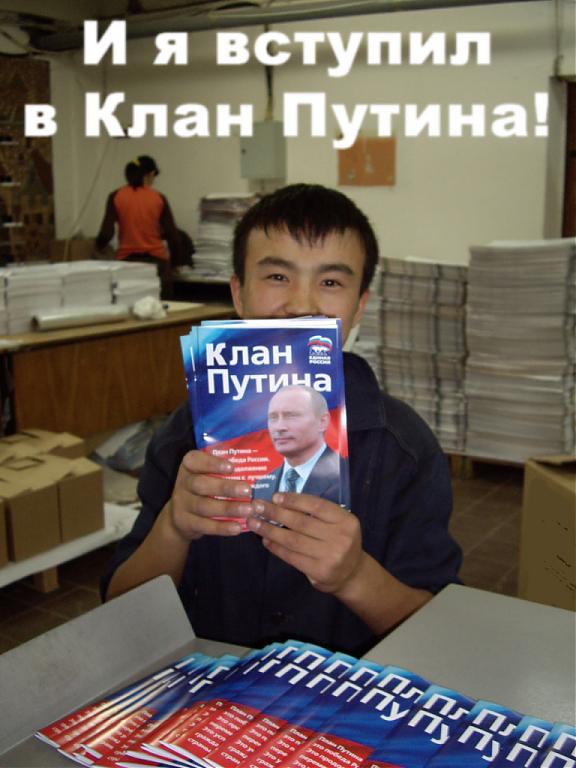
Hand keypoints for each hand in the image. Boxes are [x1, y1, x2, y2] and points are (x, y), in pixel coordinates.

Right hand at [168, 450, 253, 540]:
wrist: (179, 515)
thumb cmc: (202, 487)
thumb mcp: (206, 474)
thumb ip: (224, 468)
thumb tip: (254, 463)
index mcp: (189, 466)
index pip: (195, 460)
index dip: (212, 463)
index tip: (232, 467)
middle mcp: (183, 483)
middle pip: (200, 484)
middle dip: (225, 488)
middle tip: (247, 490)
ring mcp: (182, 504)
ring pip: (204, 506)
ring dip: (228, 508)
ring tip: (248, 510)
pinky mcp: (185, 522)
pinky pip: (204, 525)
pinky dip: (221, 527)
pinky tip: (237, 527)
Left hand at [246, 492, 364, 594]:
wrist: (352, 574)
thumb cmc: (339, 541)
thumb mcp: (337, 524)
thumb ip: (317, 514)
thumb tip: (281, 501)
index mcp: (346, 520)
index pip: (317, 506)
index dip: (294, 500)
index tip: (275, 496)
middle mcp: (341, 537)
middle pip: (302, 522)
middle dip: (276, 513)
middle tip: (257, 507)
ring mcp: (330, 556)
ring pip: (294, 540)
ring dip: (270, 530)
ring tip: (254, 523)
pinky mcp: (319, 571)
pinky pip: (292, 556)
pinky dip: (276, 547)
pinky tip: (266, 540)